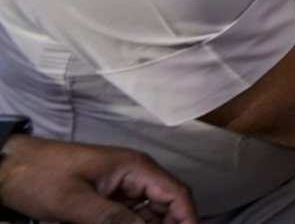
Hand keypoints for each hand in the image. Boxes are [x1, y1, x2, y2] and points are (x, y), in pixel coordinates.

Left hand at [0, 134, 196, 223]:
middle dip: (168, 223)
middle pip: (167, 203)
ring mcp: (121, 183)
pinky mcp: (108, 194)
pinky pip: (131, 213)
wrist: (10, 166)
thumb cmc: (40, 176)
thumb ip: (113, 219)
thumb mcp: (75, 202)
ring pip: (150, 211)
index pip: (175, 193)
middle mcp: (134, 173)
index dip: (188, 218)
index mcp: (134, 167)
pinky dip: (133, 223)